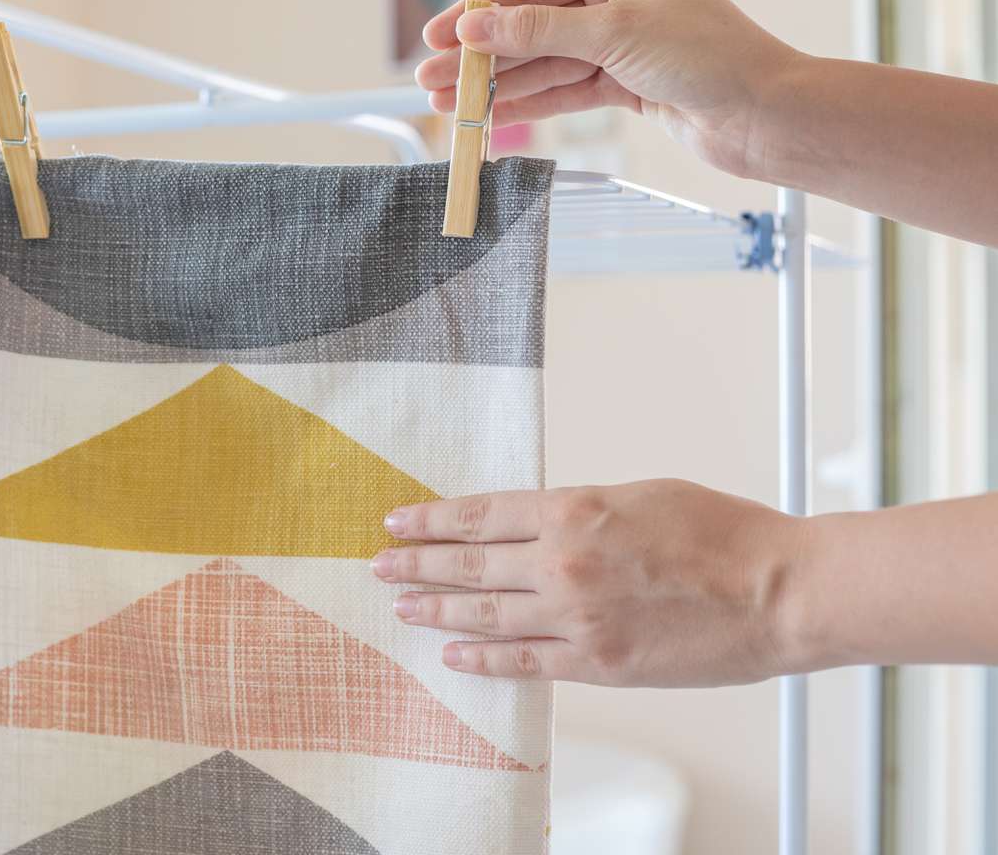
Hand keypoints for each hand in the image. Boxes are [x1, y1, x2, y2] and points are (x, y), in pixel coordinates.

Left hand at [371, 479, 806, 687]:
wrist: (779, 592)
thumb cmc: (724, 535)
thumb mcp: (640, 495)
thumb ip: (581, 510)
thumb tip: (539, 523)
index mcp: (574, 509)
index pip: (480, 515)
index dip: (432, 519)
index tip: (398, 521)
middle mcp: (562, 562)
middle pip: (469, 563)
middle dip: (417, 563)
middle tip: (381, 564)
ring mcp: (575, 617)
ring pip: (484, 613)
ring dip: (435, 608)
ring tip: (401, 604)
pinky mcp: (596, 663)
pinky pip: (522, 662)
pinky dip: (482, 658)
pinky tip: (452, 653)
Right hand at [416, 0, 798, 180]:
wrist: (761, 113)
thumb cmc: (708, 55)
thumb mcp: (613, 34)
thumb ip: (538, 31)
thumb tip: (477, 26)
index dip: (481, 12)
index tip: (438, 34)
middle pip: (531, 25)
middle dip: (481, 54)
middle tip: (430, 76)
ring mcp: (619, 40)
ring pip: (542, 61)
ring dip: (496, 84)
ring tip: (448, 102)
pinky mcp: (624, 82)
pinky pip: (562, 88)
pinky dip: (526, 102)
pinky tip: (489, 112)